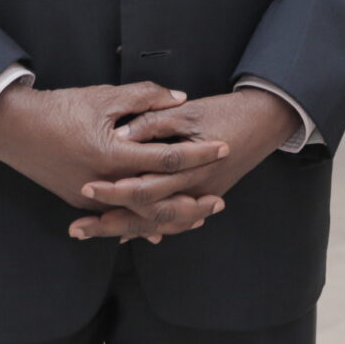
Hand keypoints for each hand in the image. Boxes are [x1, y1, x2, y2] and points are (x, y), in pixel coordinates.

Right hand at [0, 82, 233, 239]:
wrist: (12, 126)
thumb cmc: (59, 107)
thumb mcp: (105, 96)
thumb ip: (147, 97)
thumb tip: (181, 99)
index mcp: (112, 154)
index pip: (167, 159)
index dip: (199, 153)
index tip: (223, 148)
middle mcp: (101, 183)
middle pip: (157, 199)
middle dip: (190, 201)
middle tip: (219, 199)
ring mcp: (88, 196)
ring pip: (137, 215)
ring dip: (169, 216)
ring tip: (197, 215)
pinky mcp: (79, 200)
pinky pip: (117, 214)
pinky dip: (140, 218)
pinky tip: (159, 224)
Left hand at [68, 89, 298, 240]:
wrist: (267, 119)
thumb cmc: (228, 112)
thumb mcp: (188, 111)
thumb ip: (154, 122)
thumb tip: (120, 134)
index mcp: (192, 169)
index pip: (147, 188)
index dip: (116, 191)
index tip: (87, 189)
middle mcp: (197, 190)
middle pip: (148, 215)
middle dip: (111, 222)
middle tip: (77, 227)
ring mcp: (203, 196)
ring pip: (159, 222)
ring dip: (125, 228)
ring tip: (91, 231)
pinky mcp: (204, 195)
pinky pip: (173, 218)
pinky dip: (149, 226)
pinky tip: (126, 231)